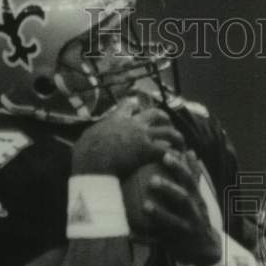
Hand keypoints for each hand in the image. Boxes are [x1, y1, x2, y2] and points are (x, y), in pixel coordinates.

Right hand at [71, 99, 185, 176]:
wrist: (91, 160)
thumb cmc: (84, 153)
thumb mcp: (87, 138)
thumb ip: (93, 136)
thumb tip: (85, 142)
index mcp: (116, 119)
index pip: (128, 105)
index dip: (135, 105)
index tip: (139, 106)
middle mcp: (132, 123)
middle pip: (154, 113)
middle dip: (164, 117)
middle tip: (167, 123)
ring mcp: (141, 135)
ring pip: (167, 130)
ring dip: (177, 137)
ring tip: (181, 144)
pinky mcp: (147, 149)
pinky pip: (167, 150)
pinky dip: (174, 154)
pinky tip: (178, 159)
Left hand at [141, 149, 222, 265]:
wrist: (206, 250)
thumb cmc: (197, 217)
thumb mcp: (198, 196)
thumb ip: (194, 175)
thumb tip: (190, 151)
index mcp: (196, 199)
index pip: (190, 180)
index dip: (179, 167)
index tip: (166, 155)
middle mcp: (193, 214)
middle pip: (183, 199)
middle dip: (169, 189)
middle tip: (152, 180)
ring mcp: (186, 230)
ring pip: (174, 221)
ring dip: (159, 214)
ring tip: (145, 205)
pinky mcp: (176, 244)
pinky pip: (159, 242)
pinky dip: (145, 239)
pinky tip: (130, 234)